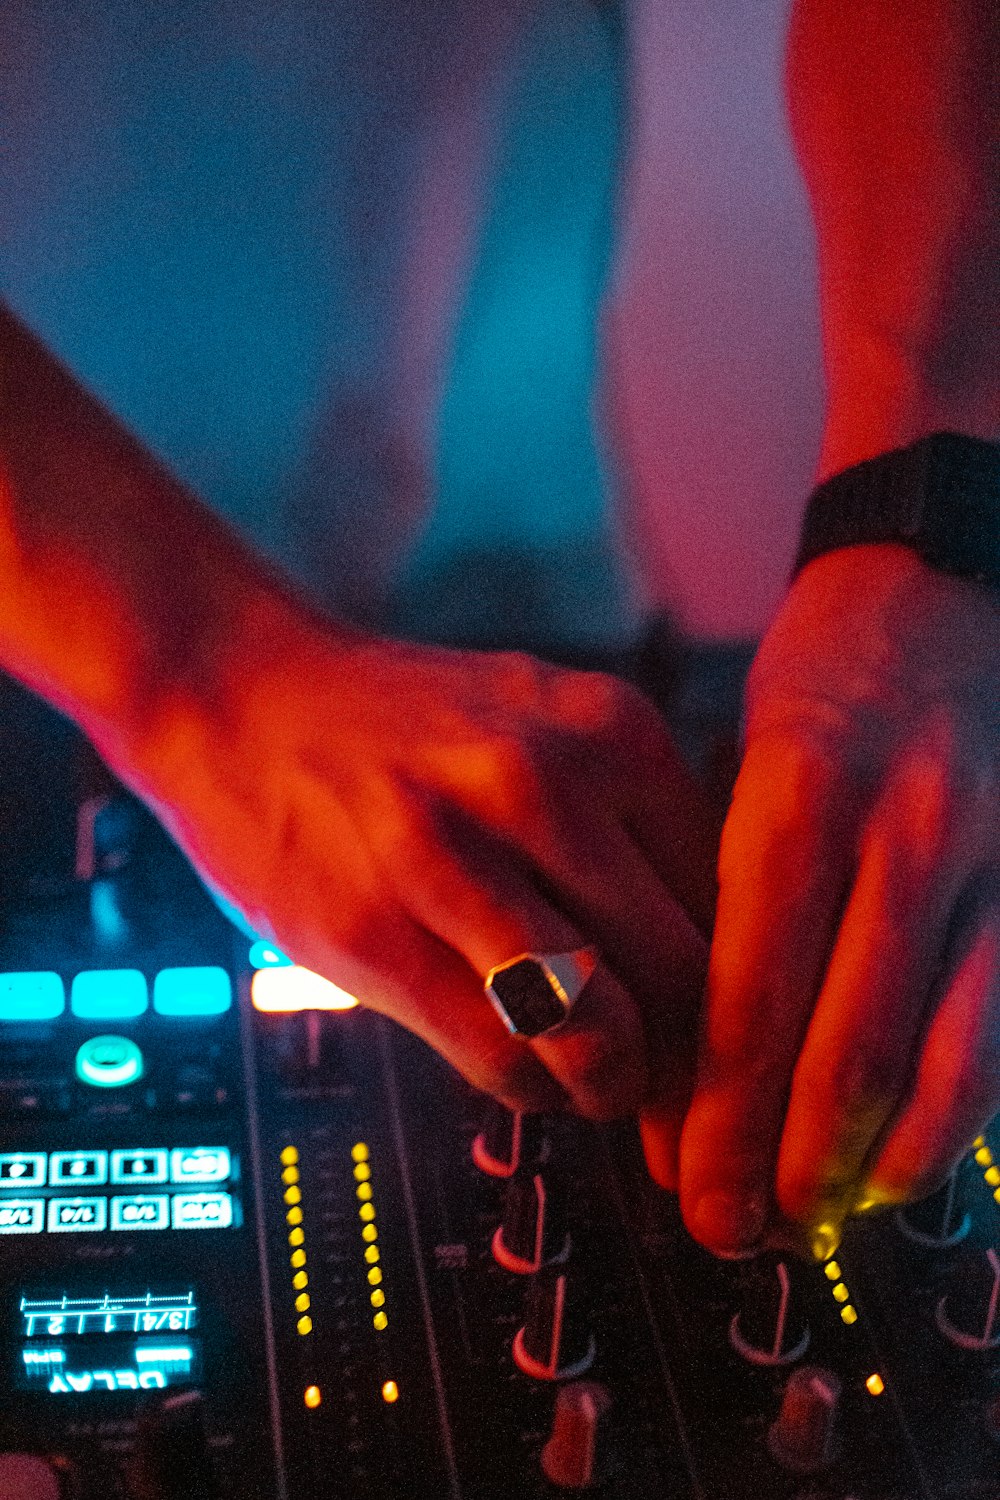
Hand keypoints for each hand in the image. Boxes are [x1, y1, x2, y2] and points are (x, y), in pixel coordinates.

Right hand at [127, 585, 715, 1128]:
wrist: (247, 698)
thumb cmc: (409, 732)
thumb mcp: (546, 728)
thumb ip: (634, 824)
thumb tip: (723, 965)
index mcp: (610, 730)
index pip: (731, 896)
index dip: (744, 989)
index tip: (735, 1036)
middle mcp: (540, 782)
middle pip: (678, 971)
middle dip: (691, 1056)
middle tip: (681, 1086)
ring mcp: (449, 856)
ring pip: (597, 1028)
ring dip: (611, 1086)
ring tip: (602, 1085)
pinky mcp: (371, 931)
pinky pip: (497, 1055)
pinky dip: (529, 1088)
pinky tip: (521, 1066)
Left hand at [667, 545, 999, 1257]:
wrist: (939, 597)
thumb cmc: (820, 687)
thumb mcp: (742, 770)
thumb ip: (729, 909)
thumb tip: (690, 1060)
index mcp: (801, 801)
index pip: (751, 997)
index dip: (715, 1110)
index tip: (678, 1177)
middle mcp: (906, 836)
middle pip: (844, 1050)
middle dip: (782, 1163)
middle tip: (732, 1226)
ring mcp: (989, 864)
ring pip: (939, 1061)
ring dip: (871, 1166)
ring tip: (812, 1218)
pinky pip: (998, 1033)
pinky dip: (952, 1121)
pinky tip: (902, 1166)